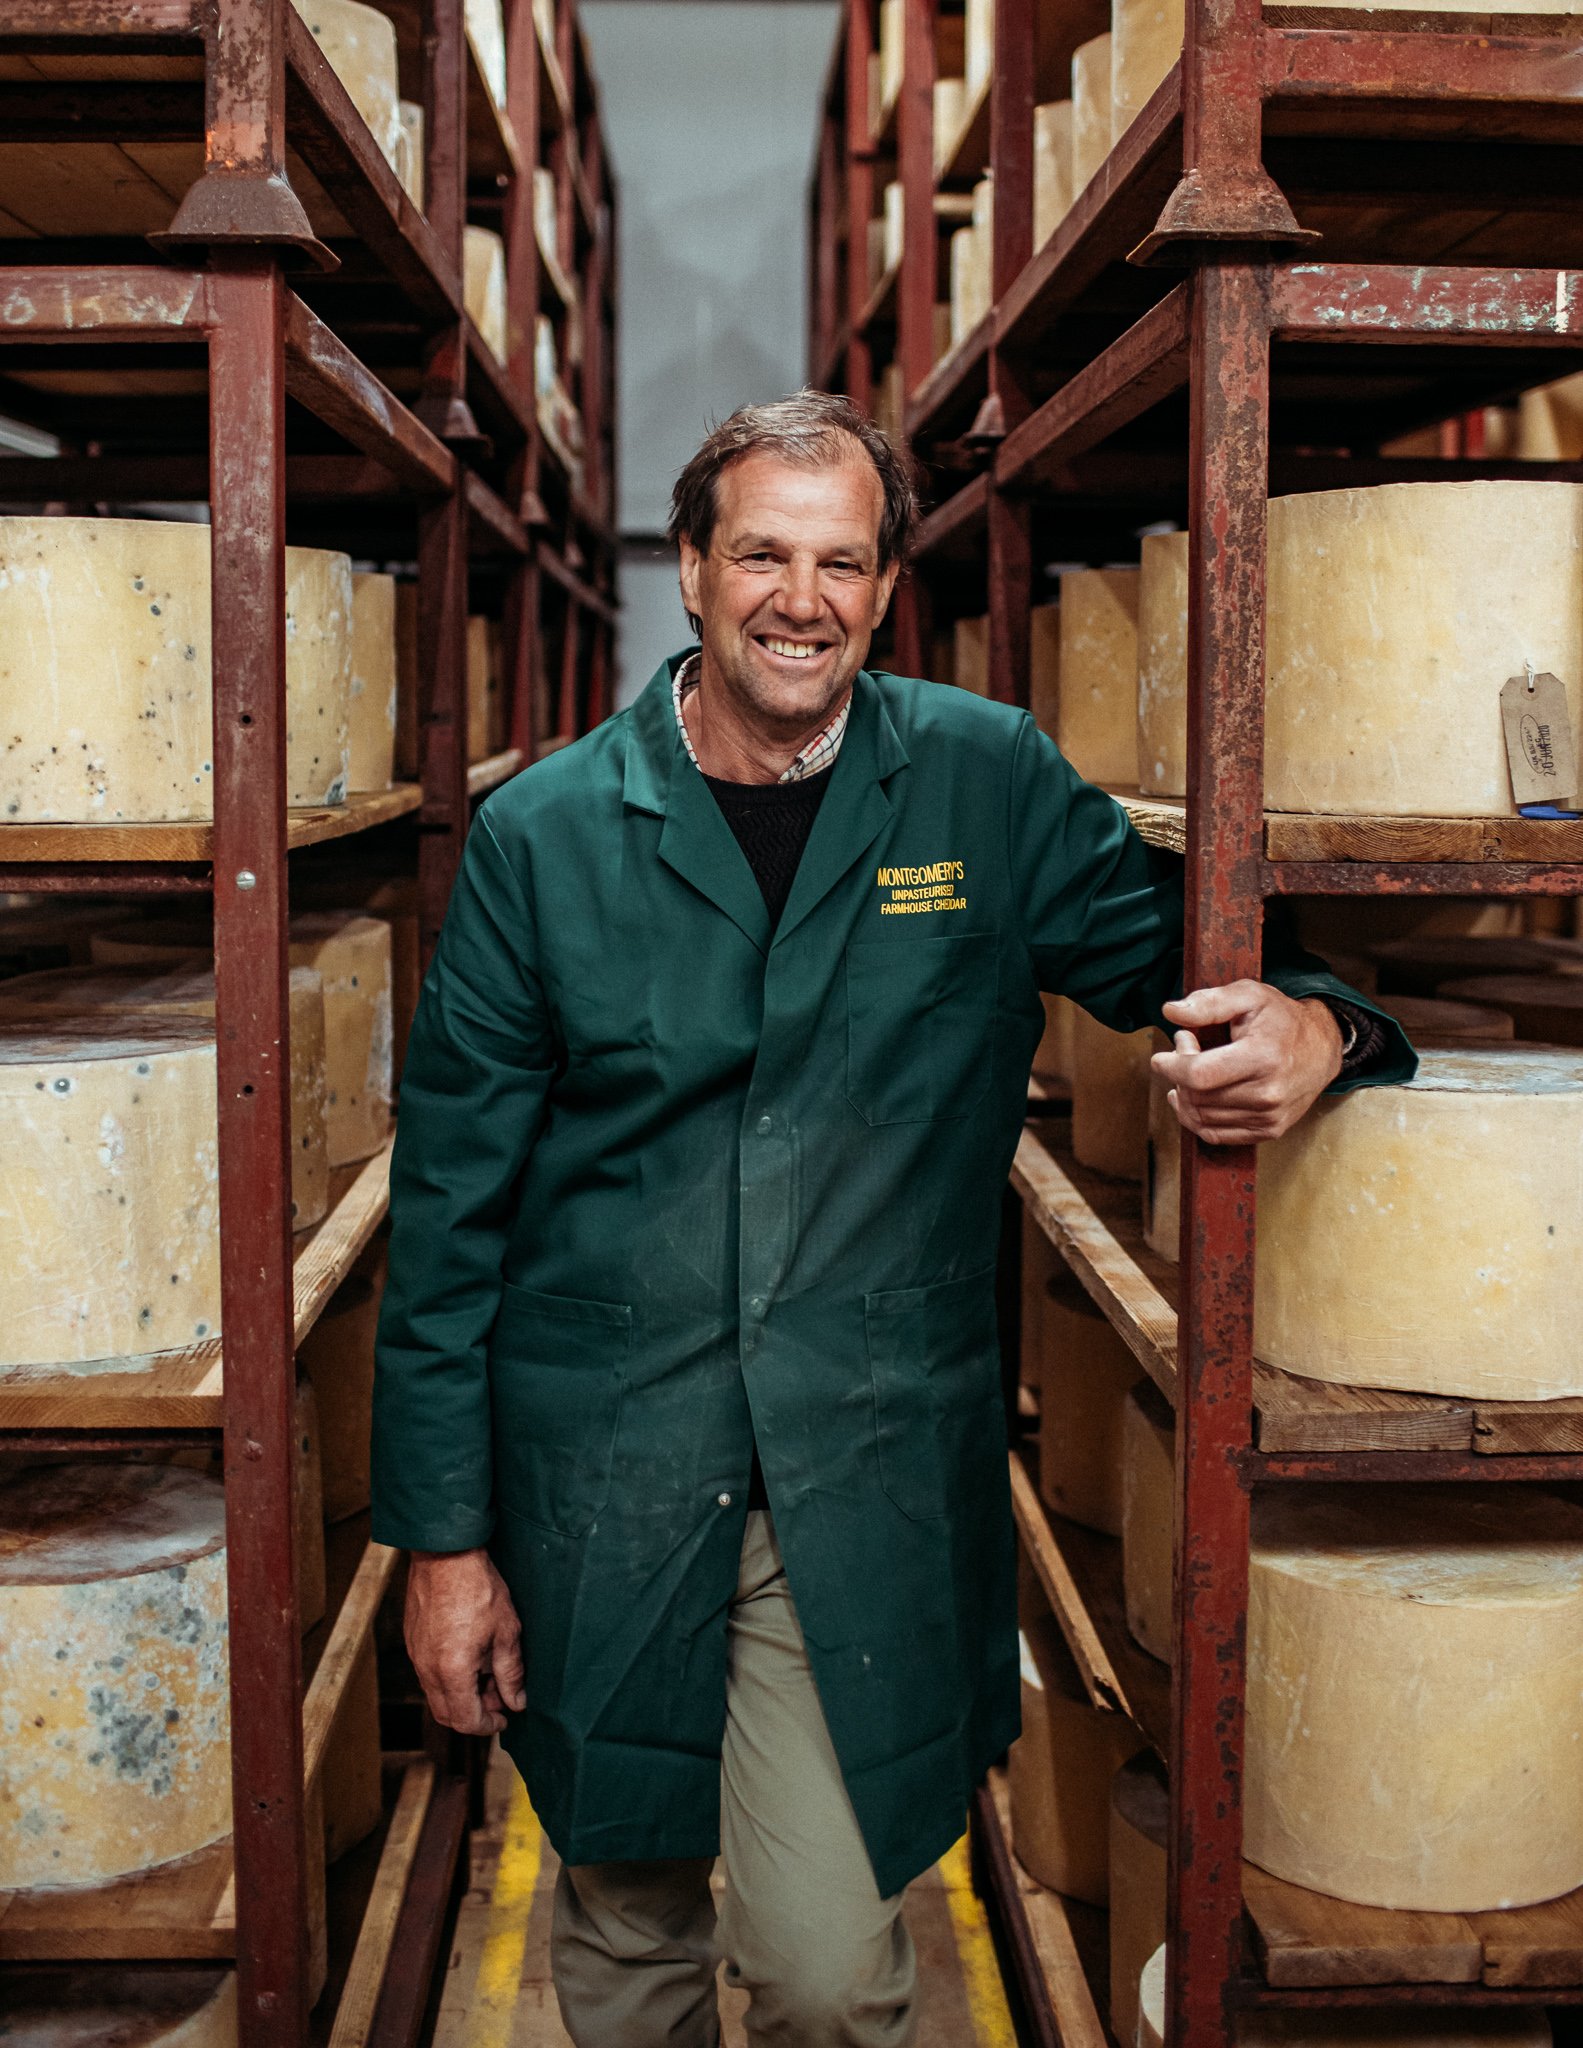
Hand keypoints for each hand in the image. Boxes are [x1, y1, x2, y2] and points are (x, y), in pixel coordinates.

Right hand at [405, 1547, 525, 1735]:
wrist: (445, 1553)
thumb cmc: (478, 1588)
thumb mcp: (506, 1632)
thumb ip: (511, 1673)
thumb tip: (517, 1701)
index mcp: (452, 1672)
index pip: (466, 1721)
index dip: (488, 1725)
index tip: (506, 1718)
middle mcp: (427, 1670)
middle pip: (447, 1714)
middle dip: (474, 1714)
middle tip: (499, 1696)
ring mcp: (416, 1656)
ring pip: (436, 1695)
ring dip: (462, 1695)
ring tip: (488, 1671)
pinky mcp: (413, 1641)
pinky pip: (428, 1674)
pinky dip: (449, 1678)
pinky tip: (470, 1656)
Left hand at [1152, 982, 1342, 1146]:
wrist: (1322, 1048)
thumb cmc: (1282, 1020)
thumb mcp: (1249, 996)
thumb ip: (1209, 1002)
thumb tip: (1170, 1012)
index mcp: (1262, 1057)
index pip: (1199, 1075)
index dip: (1171, 1066)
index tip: (1161, 1057)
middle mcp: (1268, 1093)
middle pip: (1197, 1097)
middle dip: (1178, 1074)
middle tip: (1184, 1049)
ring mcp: (1270, 1116)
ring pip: (1201, 1117)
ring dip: (1186, 1094)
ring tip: (1194, 1068)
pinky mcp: (1269, 1130)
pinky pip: (1215, 1134)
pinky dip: (1195, 1117)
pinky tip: (1193, 1096)